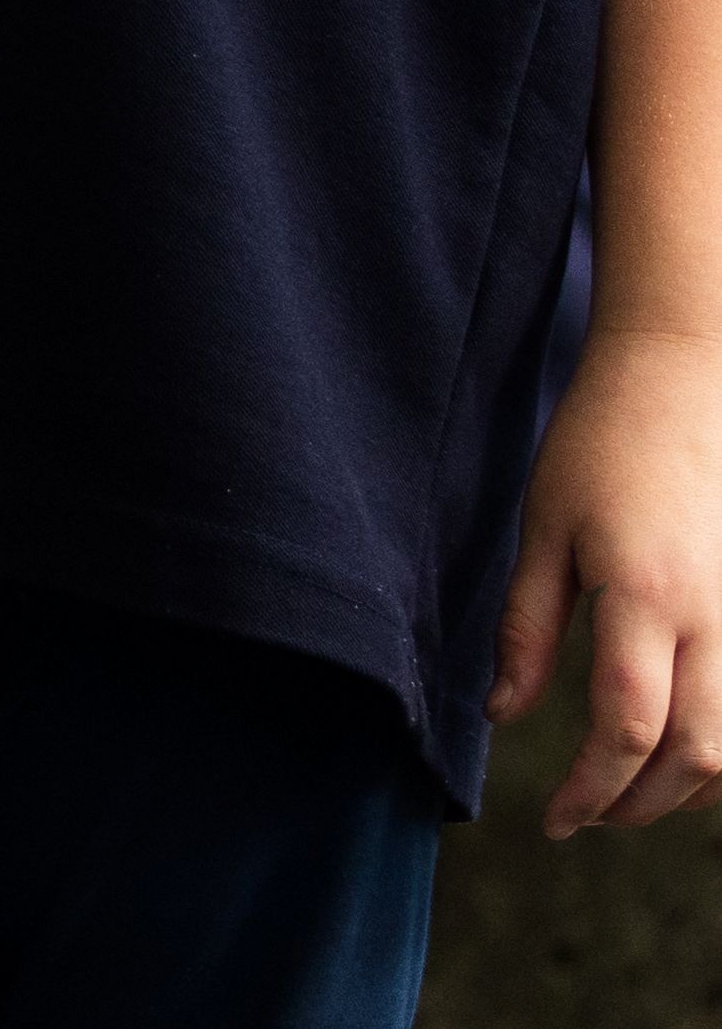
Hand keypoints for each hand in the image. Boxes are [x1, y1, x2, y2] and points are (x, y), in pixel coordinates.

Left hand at [499, 315, 721, 830]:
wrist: (683, 382)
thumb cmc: (598, 447)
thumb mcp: (541, 530)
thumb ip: (526, 629)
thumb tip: (502, 716)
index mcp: (646, 597)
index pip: (627, 727)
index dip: (591, 789)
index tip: (555, 820)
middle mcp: (717, 620)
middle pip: (695, 755)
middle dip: (638, 803)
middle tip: (584, 818)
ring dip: (687, 789)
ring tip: (625, 794)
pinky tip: (681, 756)